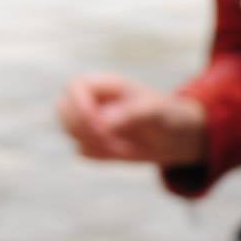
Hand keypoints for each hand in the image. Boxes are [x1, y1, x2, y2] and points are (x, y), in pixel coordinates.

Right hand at [58, 73, 207, 166]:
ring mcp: (91, 122)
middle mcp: (93, 100)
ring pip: (70, 132)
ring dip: (93, 143)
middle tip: (107, 139)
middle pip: (62, 109)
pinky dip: (99, 155)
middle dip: (80, 128)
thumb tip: (103, 123)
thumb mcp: (156, 111)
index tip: (100, 126)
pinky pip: (83, 151)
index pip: (74, 87)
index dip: (79, 106)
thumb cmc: (167, 115)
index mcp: (106, 84)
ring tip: (121, 147)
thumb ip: (130, 113)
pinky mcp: (94, 142)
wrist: (177, 136)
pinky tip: (121, 152)